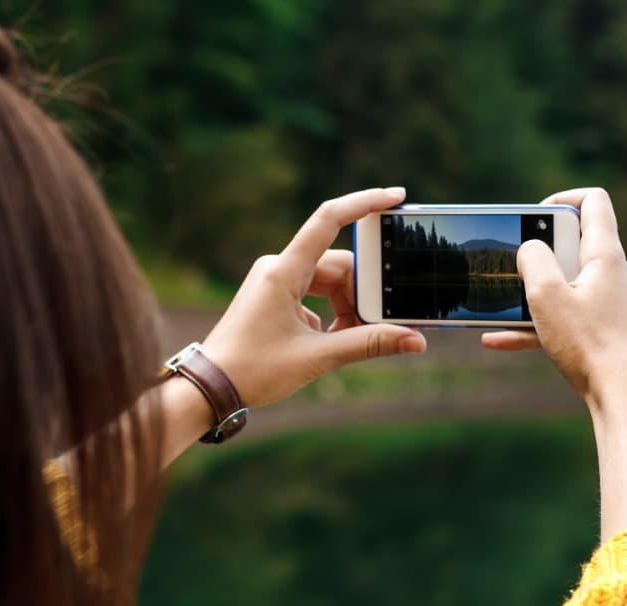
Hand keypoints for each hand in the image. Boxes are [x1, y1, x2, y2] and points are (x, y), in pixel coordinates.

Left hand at [200, 188, 426, 406]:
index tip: (396, 196)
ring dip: (350, 309)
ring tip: (358, 339)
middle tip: (385, 323)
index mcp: (283, 271)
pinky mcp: (276, 297)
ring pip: (331, 283)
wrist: (210, 387)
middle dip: (365, 294)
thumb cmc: (254, 370)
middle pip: (340, 266)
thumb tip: (416, 340)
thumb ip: (369, 344)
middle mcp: (279, 268)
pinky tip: (338, 341)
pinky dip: (334, 316)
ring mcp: (276, 282)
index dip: (364, 202)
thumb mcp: (318, 356)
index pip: (329, 220)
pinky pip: (317, 295)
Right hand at [482, 188, 626, 408]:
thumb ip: (532, 259)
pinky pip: (566, 315)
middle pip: (574, 243)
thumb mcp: (546, 295)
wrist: (620, 396)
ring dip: (533, 291)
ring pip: (566, 283)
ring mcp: (612, 300)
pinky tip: (497, 340)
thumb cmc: (587, 344)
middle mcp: (615, 272)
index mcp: (606, 255)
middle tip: (513, 264)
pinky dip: (536, 323)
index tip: (534, 215)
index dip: (561, 198)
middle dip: (538, 252)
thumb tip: (529, 247)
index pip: (593, 201)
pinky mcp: (605, 327)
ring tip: (500, 302)